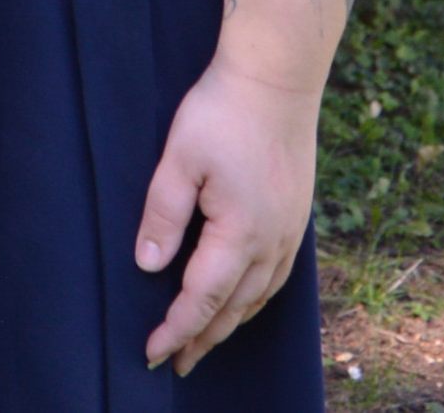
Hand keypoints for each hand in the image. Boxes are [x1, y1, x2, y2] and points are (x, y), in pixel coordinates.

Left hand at [135, 58, 318, 373]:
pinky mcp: (295, 218)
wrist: (277, 79)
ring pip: (258, 297)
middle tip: (174, 363)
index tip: (151, 353)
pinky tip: (242, 300)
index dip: (176, 330)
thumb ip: (162, 214)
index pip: (201, 299)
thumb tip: (147, 265)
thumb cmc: (221, 112)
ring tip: (204, 341)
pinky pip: (275, 277)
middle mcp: (271, 243)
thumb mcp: (179, 158)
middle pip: (233, 308)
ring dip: (229, 323)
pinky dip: (253, 299)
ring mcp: (289, 233)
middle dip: (202, 339)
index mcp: (240, 234)